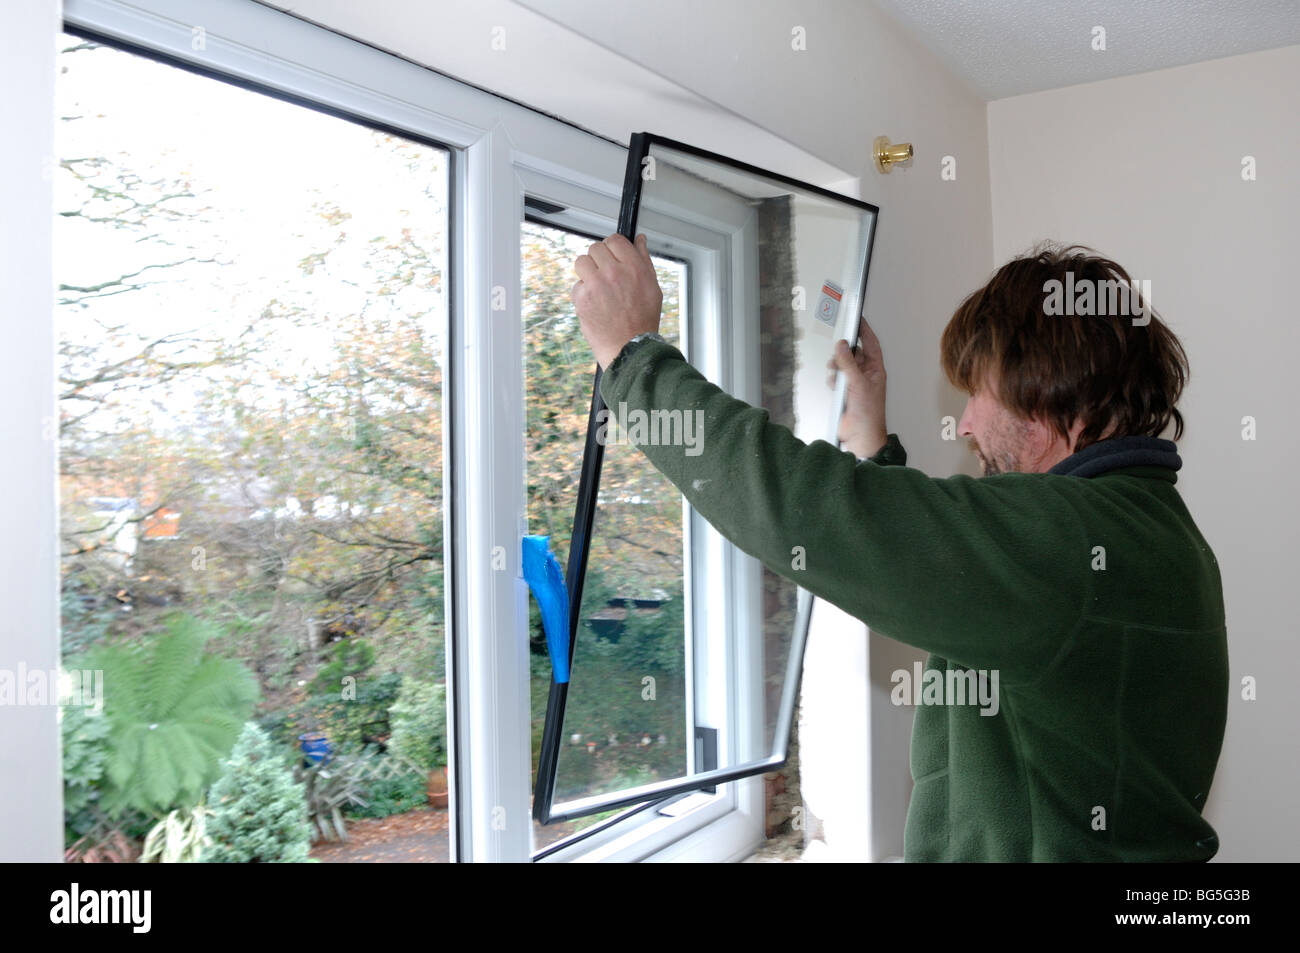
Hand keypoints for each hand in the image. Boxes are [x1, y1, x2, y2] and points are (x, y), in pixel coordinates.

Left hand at [571, 233, 662, 368]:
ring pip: (581, 261)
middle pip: (596, 248)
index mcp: (634, 267)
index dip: (613, 246)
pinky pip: (576, 284)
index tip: (612, 256)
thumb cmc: (642, 320)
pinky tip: (595, 303)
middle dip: (599, 259)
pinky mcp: (582, 298)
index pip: (615, 239)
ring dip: (587, 272)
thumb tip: (639, 240)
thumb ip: (644, 259)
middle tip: (605, 274)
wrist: (629, 347)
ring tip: (597, 287)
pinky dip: (583, 293)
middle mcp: (614, 272)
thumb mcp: (653, 286)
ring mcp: (596, 285)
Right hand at [826, 317, 888, 457]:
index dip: (864, 330)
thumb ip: (847, 363)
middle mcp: (866, 375)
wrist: (860, 436)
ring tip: (836, 374)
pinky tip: (834, 386)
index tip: (857, 318)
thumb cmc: (868, 414)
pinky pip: (836, 378)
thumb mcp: (858, 384)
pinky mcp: (845, 392)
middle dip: (844, 353)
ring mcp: (855, 383)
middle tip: (838, 353)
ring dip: (837, 367)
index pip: (871, 344)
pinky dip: (833, 379)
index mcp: (875, 370)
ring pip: (843, 365)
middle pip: (853, 353)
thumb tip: (841, 345)